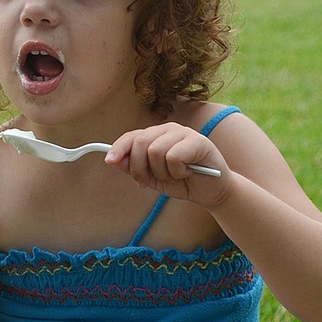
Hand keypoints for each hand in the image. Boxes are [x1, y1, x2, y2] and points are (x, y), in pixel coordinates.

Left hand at [105, 122, 229, 205]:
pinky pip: (173, 157)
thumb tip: (114, 160)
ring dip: (162, 172)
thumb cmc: (183, 182)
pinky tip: (187, 172)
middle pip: (140, 143)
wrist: (211, 191)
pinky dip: (177, 172)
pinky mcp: (198, 141)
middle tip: (152, 181)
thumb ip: (135, 168)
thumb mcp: (154, 178)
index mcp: (156, 135)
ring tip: (176, 175)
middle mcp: (168, 129)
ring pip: (155, 151)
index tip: (109, 160)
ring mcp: (184, 133)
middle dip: (140, 168)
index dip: (119, 148)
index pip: (132, 136)